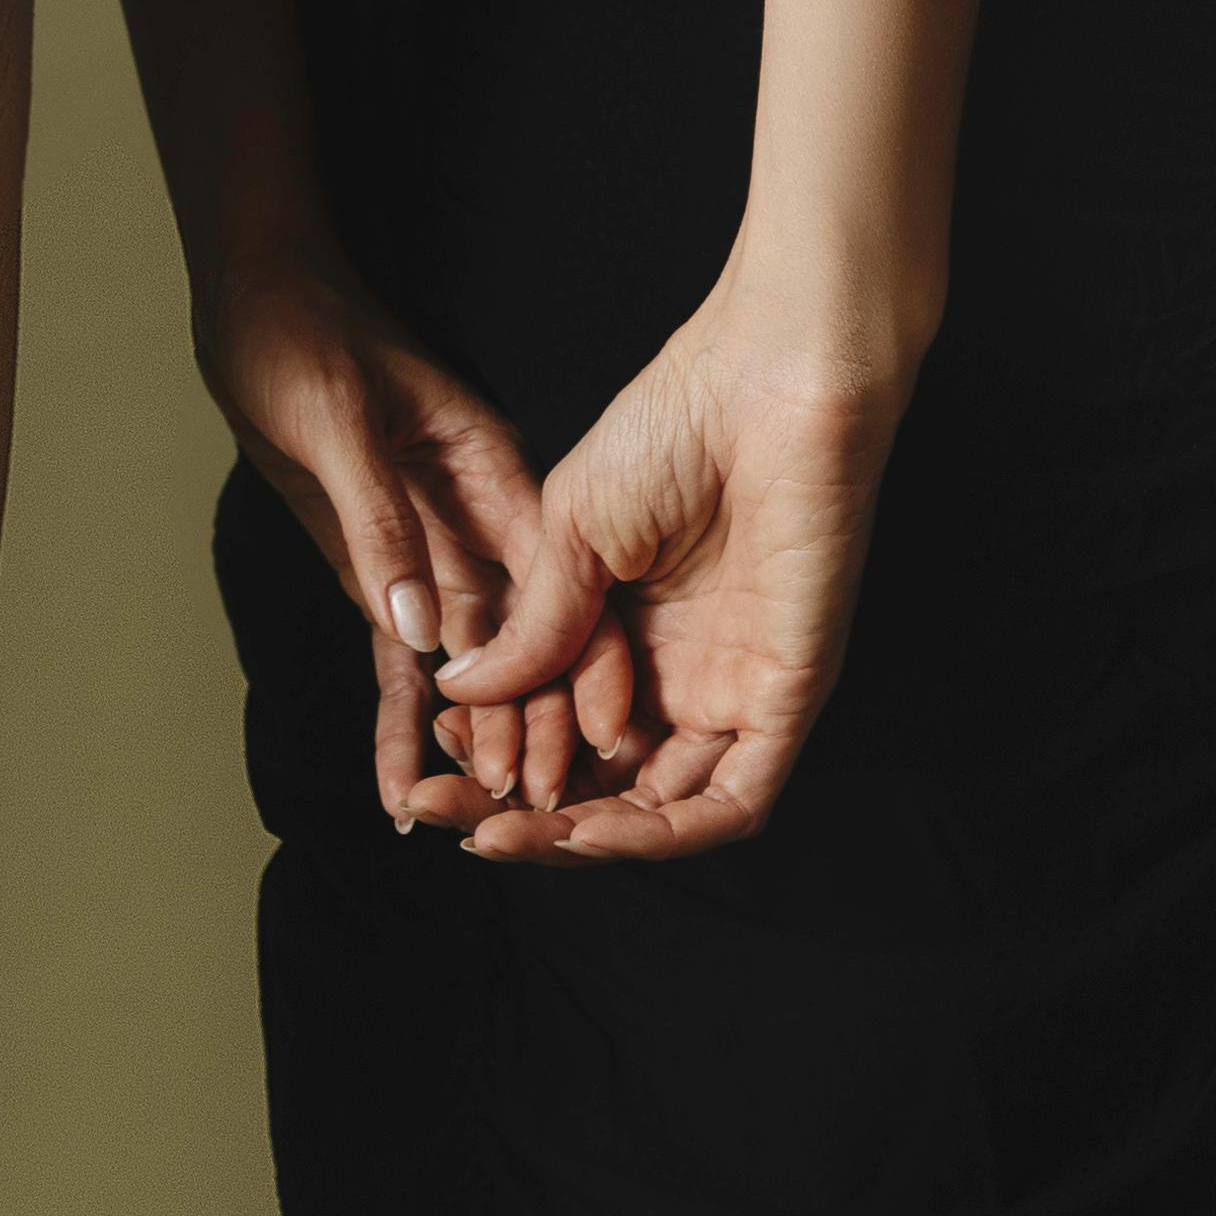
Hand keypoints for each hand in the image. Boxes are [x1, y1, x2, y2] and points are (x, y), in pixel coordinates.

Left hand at [196, 217, 640, 836]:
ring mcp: (428, 552)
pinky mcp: (378, 573)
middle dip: (527, 727)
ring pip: (463, 664)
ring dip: (468, 739)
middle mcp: (474, 522)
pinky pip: (393, 660)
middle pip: (517, 639)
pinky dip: (398, 720)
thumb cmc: (299, 334)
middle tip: (525, 815)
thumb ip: (382, 523)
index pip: (553, 585)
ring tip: (462, 822)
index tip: (592, 746)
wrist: (256, 299)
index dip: (578, 666)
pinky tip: (399, 788)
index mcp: (491, 473)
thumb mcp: (338, 419)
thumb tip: (424, 632)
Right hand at [429, 290, 910, 862]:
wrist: (767, 378)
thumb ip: (528, 626)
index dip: (492, 752)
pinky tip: (587, 833)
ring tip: (500, 832)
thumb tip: (456, 692)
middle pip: (601, 779)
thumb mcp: (570, 533)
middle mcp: (682, 672)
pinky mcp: (785, 700)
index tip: (430, 762)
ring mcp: (735, 690)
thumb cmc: (676, 422)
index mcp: (630, 630)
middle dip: (522, 812)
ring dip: (582, 837)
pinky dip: (661, 833)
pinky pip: (730, 801)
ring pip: (659, 807)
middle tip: (445, 816)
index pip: (557, 723)